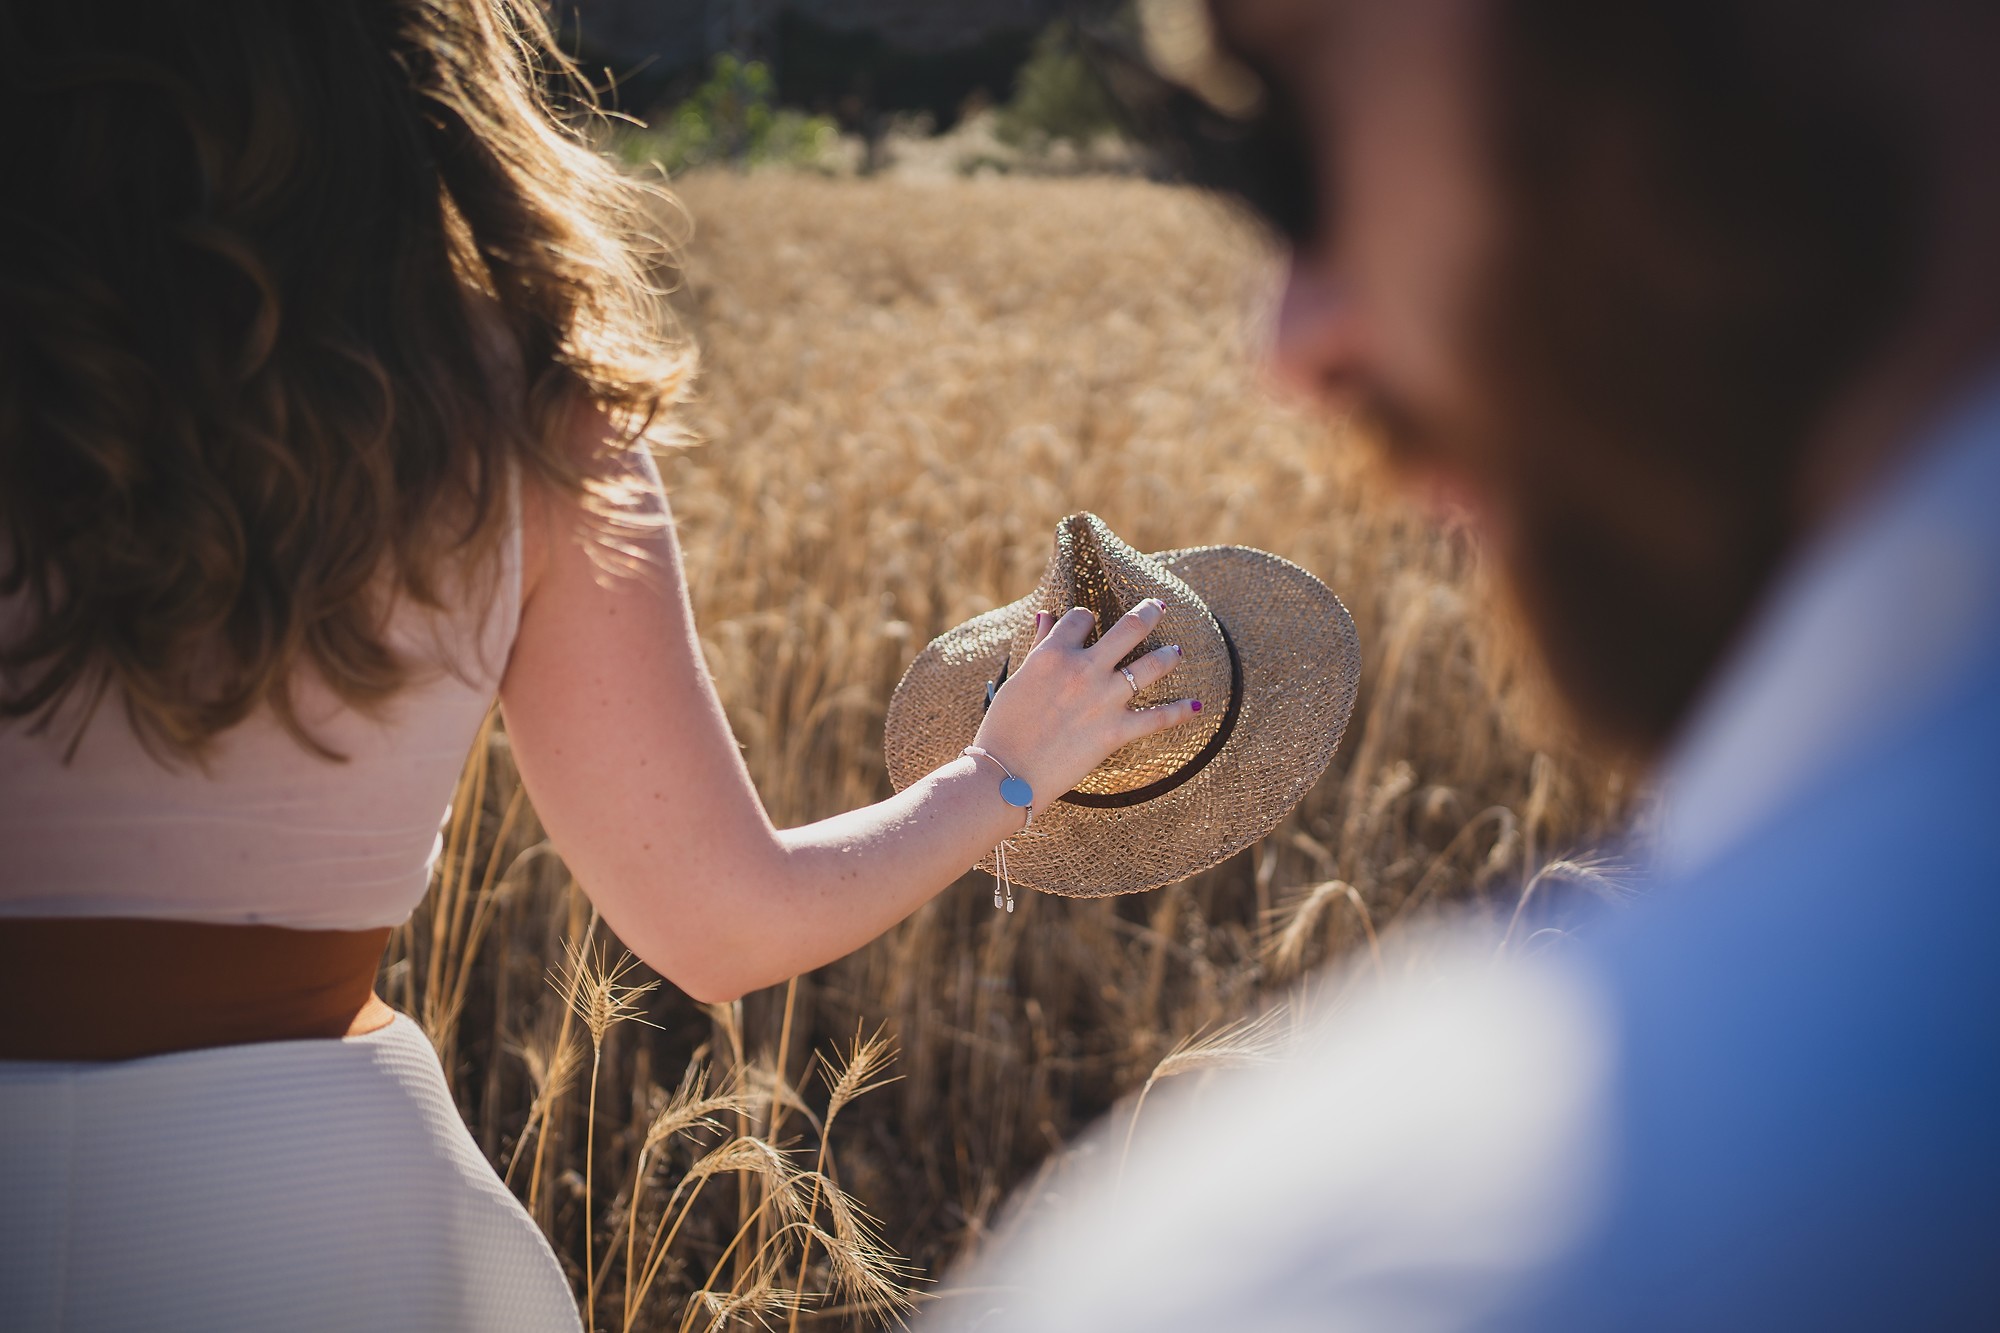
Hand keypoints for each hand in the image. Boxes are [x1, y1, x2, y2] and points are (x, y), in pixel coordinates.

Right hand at [968, 598, 1201, 806]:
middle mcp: (1084, 668)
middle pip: (1129, 628)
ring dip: (1169, 655)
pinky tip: (1198, 706)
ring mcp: (1104, 699)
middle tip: (1158, 606)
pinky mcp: (1116, 731)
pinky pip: (1159, 717)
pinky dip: (1182, 712)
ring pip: (1151, 666)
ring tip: (1176, 650)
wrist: (1006, 773)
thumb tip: (1044, 615)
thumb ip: (1038, 645)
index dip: (1086, 618)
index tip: (1090, 624)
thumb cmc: (1003, 726)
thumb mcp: (1017, 678)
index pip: (1081, 618)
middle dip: (1148, 613)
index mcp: (1054, 653)